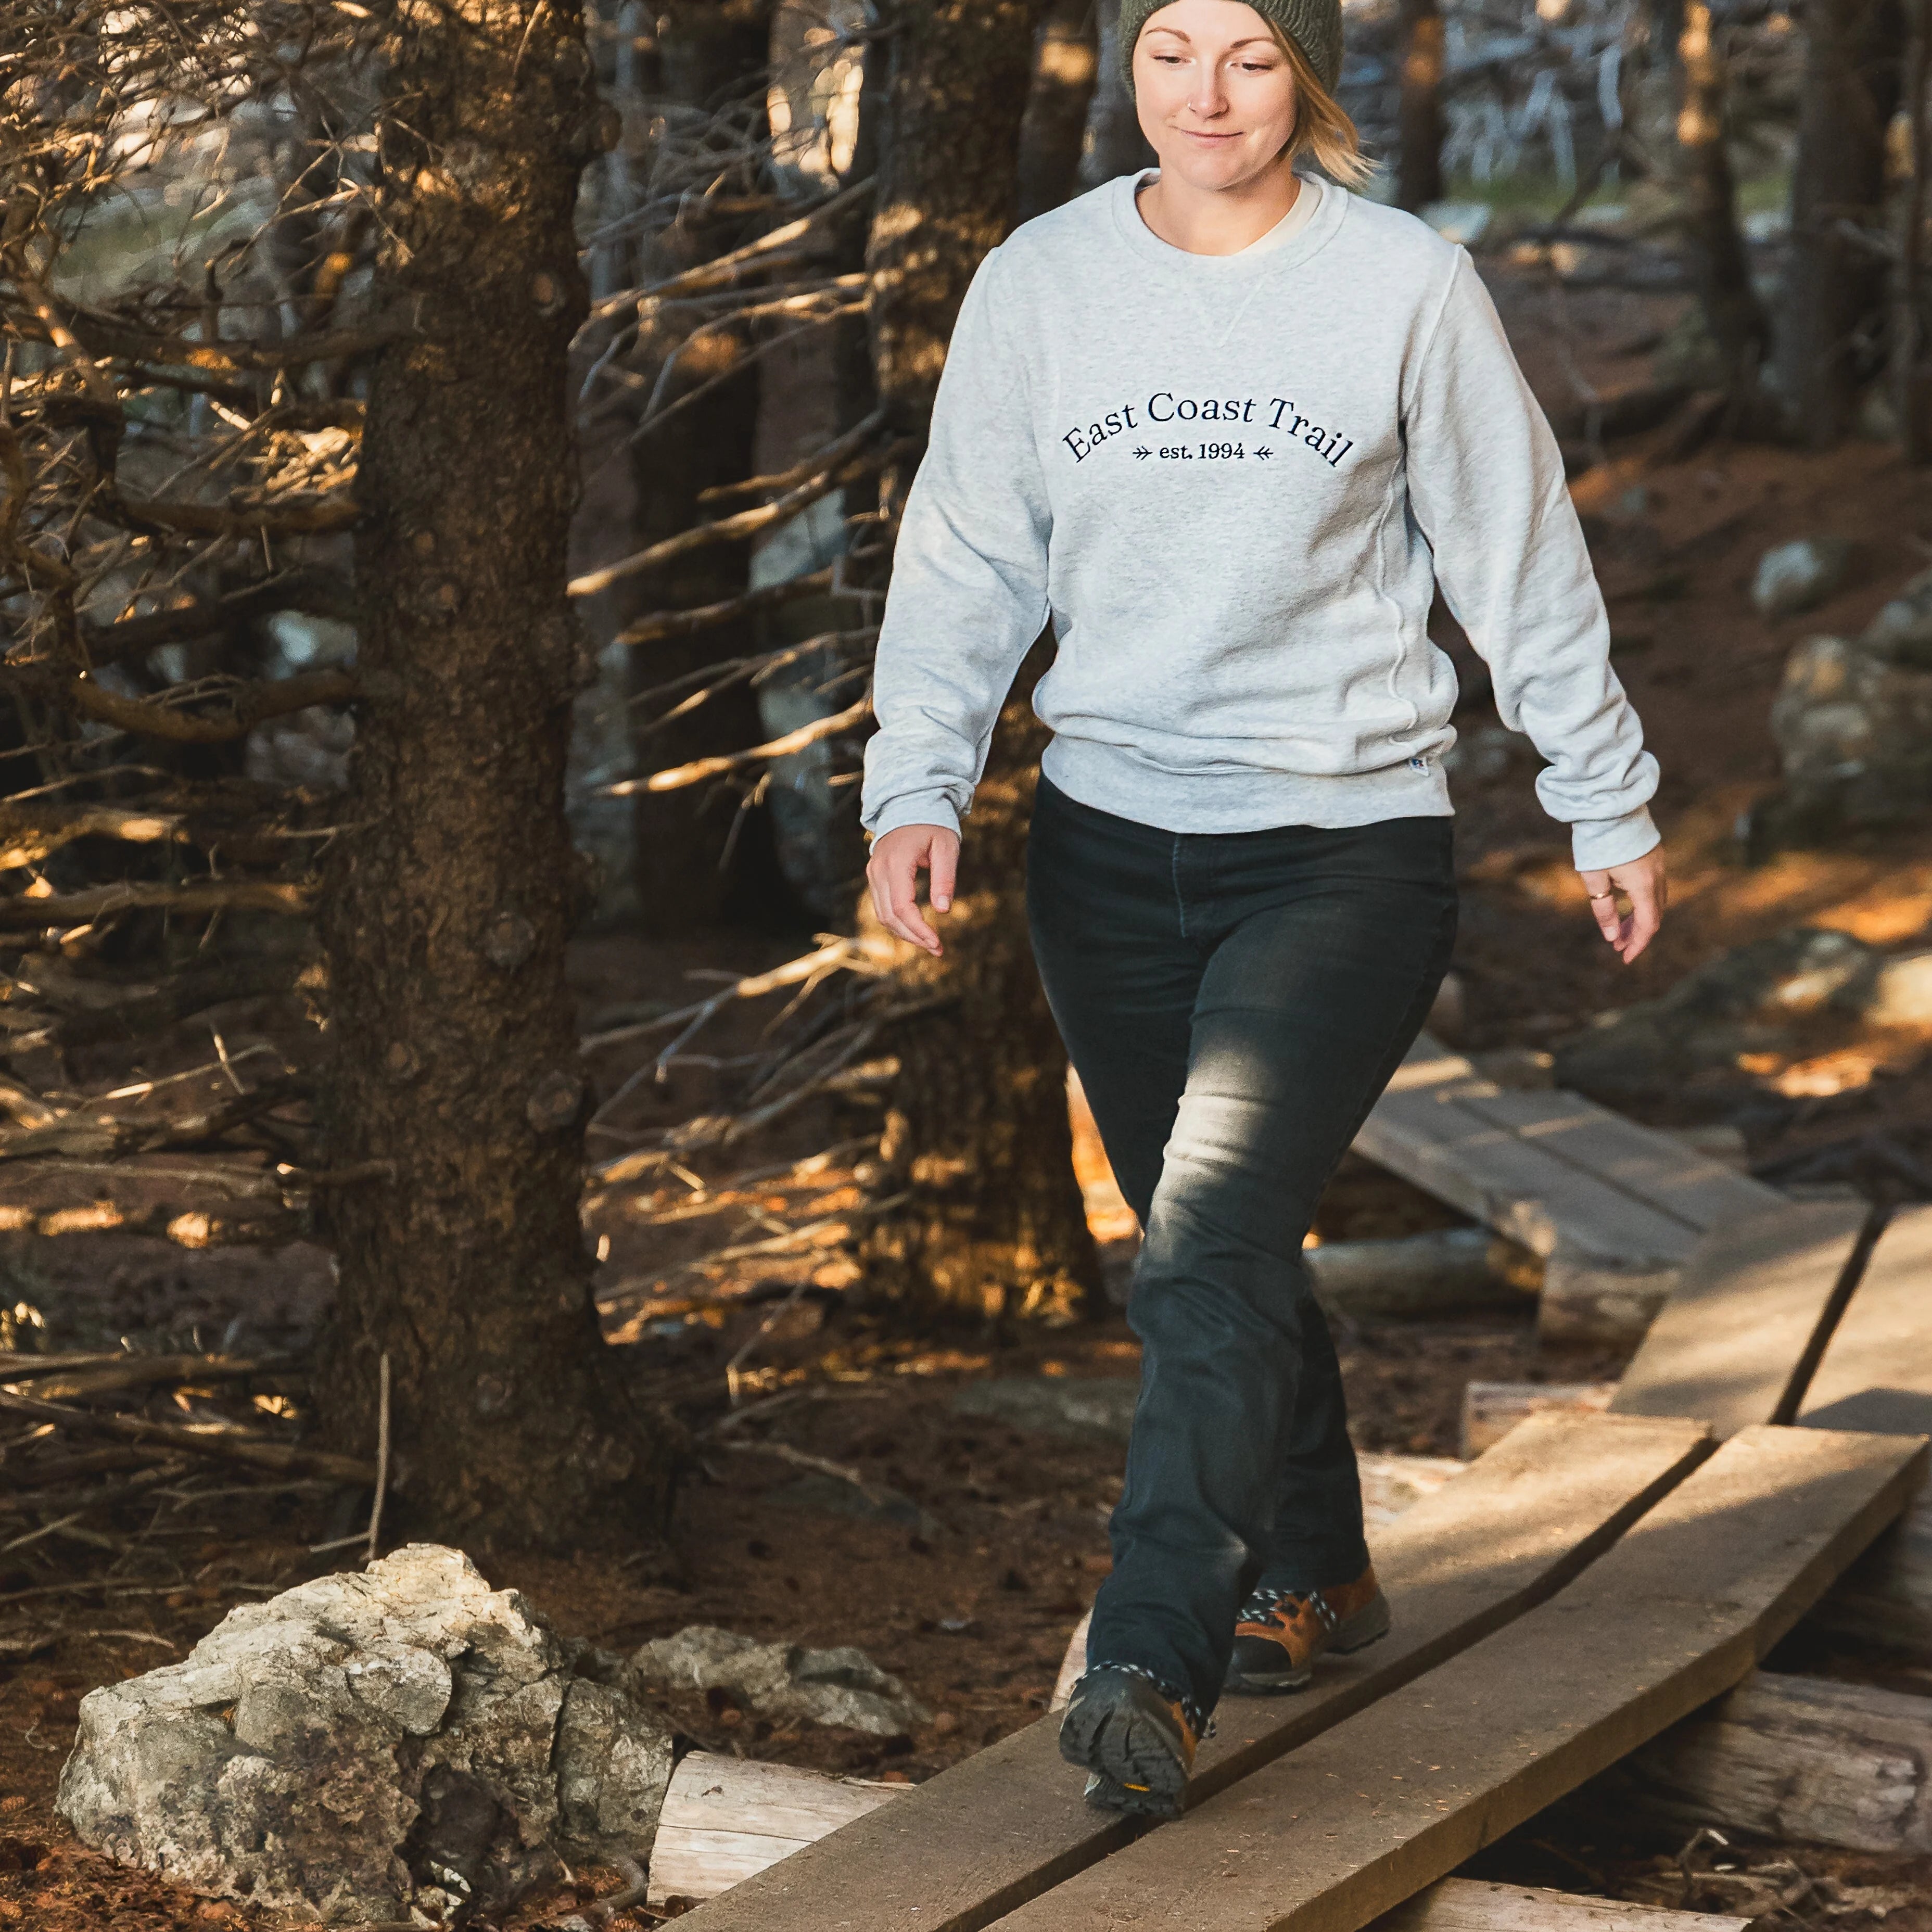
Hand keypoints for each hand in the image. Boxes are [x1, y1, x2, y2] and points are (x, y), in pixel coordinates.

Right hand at [866, 822, 959, 957]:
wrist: (909, 805)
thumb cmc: (932, 825)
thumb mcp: (946, 847)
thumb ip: (945, 878)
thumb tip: (944, 910)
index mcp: (896, 863)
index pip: (902, 907)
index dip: (919, 929)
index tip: (936, 943)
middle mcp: (878, 870)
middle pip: (890, 916)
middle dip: (913, 937)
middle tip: (937, 949)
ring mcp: (873, 873)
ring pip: (882, 915)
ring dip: (904, 933)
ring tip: (928, 943)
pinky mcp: (874, 876)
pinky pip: (882, 907)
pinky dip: (897, 921)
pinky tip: (916, 929)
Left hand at [1579, 846, 1666, 964]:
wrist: (1608, 805)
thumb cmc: (1597, 842)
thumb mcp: (1594, 879)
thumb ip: (1603, 910)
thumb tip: (1612, 937)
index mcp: (1644, 885)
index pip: (1648, 924)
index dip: (1638, 944)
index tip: (1624, 958)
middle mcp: (1657, 876)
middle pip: (1654, 915)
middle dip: (1637, 933)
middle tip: (1618, 946)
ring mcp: (1659, 864)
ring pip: (1655, 901)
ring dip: (1639, 918)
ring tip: (1619, 930)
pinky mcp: (1654, 856)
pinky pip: (1653, 887)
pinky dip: (1641, 902)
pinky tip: (1624, 904)